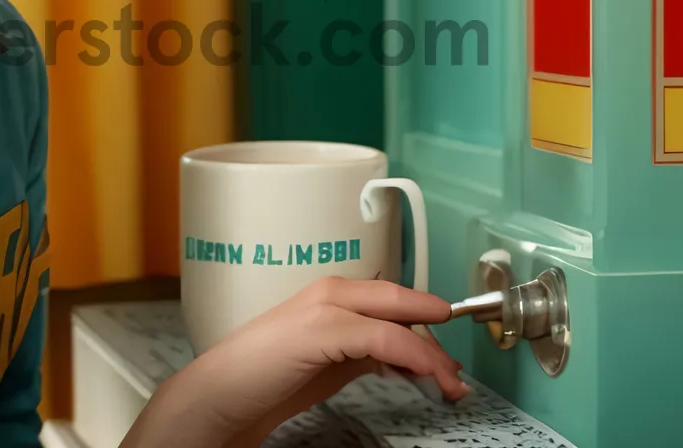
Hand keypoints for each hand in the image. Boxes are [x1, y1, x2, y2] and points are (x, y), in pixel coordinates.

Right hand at [121, 277, 468, 447]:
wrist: (224, 391)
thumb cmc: (268, 378)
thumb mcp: (330, 361)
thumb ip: (363, 350)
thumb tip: (402, 356)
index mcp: (331, 293)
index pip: (392, 300)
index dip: (425, 322)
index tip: (448, 354)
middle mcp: (332, 290)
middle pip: (400, 303)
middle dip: (435, 338)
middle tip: (457, 374)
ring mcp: (327, 306)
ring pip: (396, 320)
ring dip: (430, 354)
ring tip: (450, 385)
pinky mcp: (323, 329)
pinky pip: (382, 338)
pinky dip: (411, 355)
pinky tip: (425, 375)